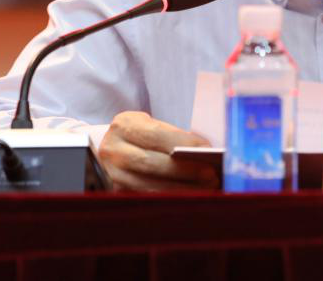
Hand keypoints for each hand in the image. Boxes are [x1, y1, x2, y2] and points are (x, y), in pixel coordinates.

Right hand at [98, 111, 217, 190]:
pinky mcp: (118, 193)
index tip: (207, 150)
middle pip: (152, 163)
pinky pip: (148, 198)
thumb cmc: (142, 136)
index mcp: (124, 125)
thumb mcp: (151, 126)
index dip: (184, 143)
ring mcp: (113, 174)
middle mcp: (113, 149)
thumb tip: (205, 151)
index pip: (157, 135)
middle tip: (211, 174)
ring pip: (149, 186)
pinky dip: (171, 198)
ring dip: (182, 189)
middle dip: (185, 170)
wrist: (111, 148)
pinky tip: (190, 197)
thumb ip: (173, 136)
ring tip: (206, 188)